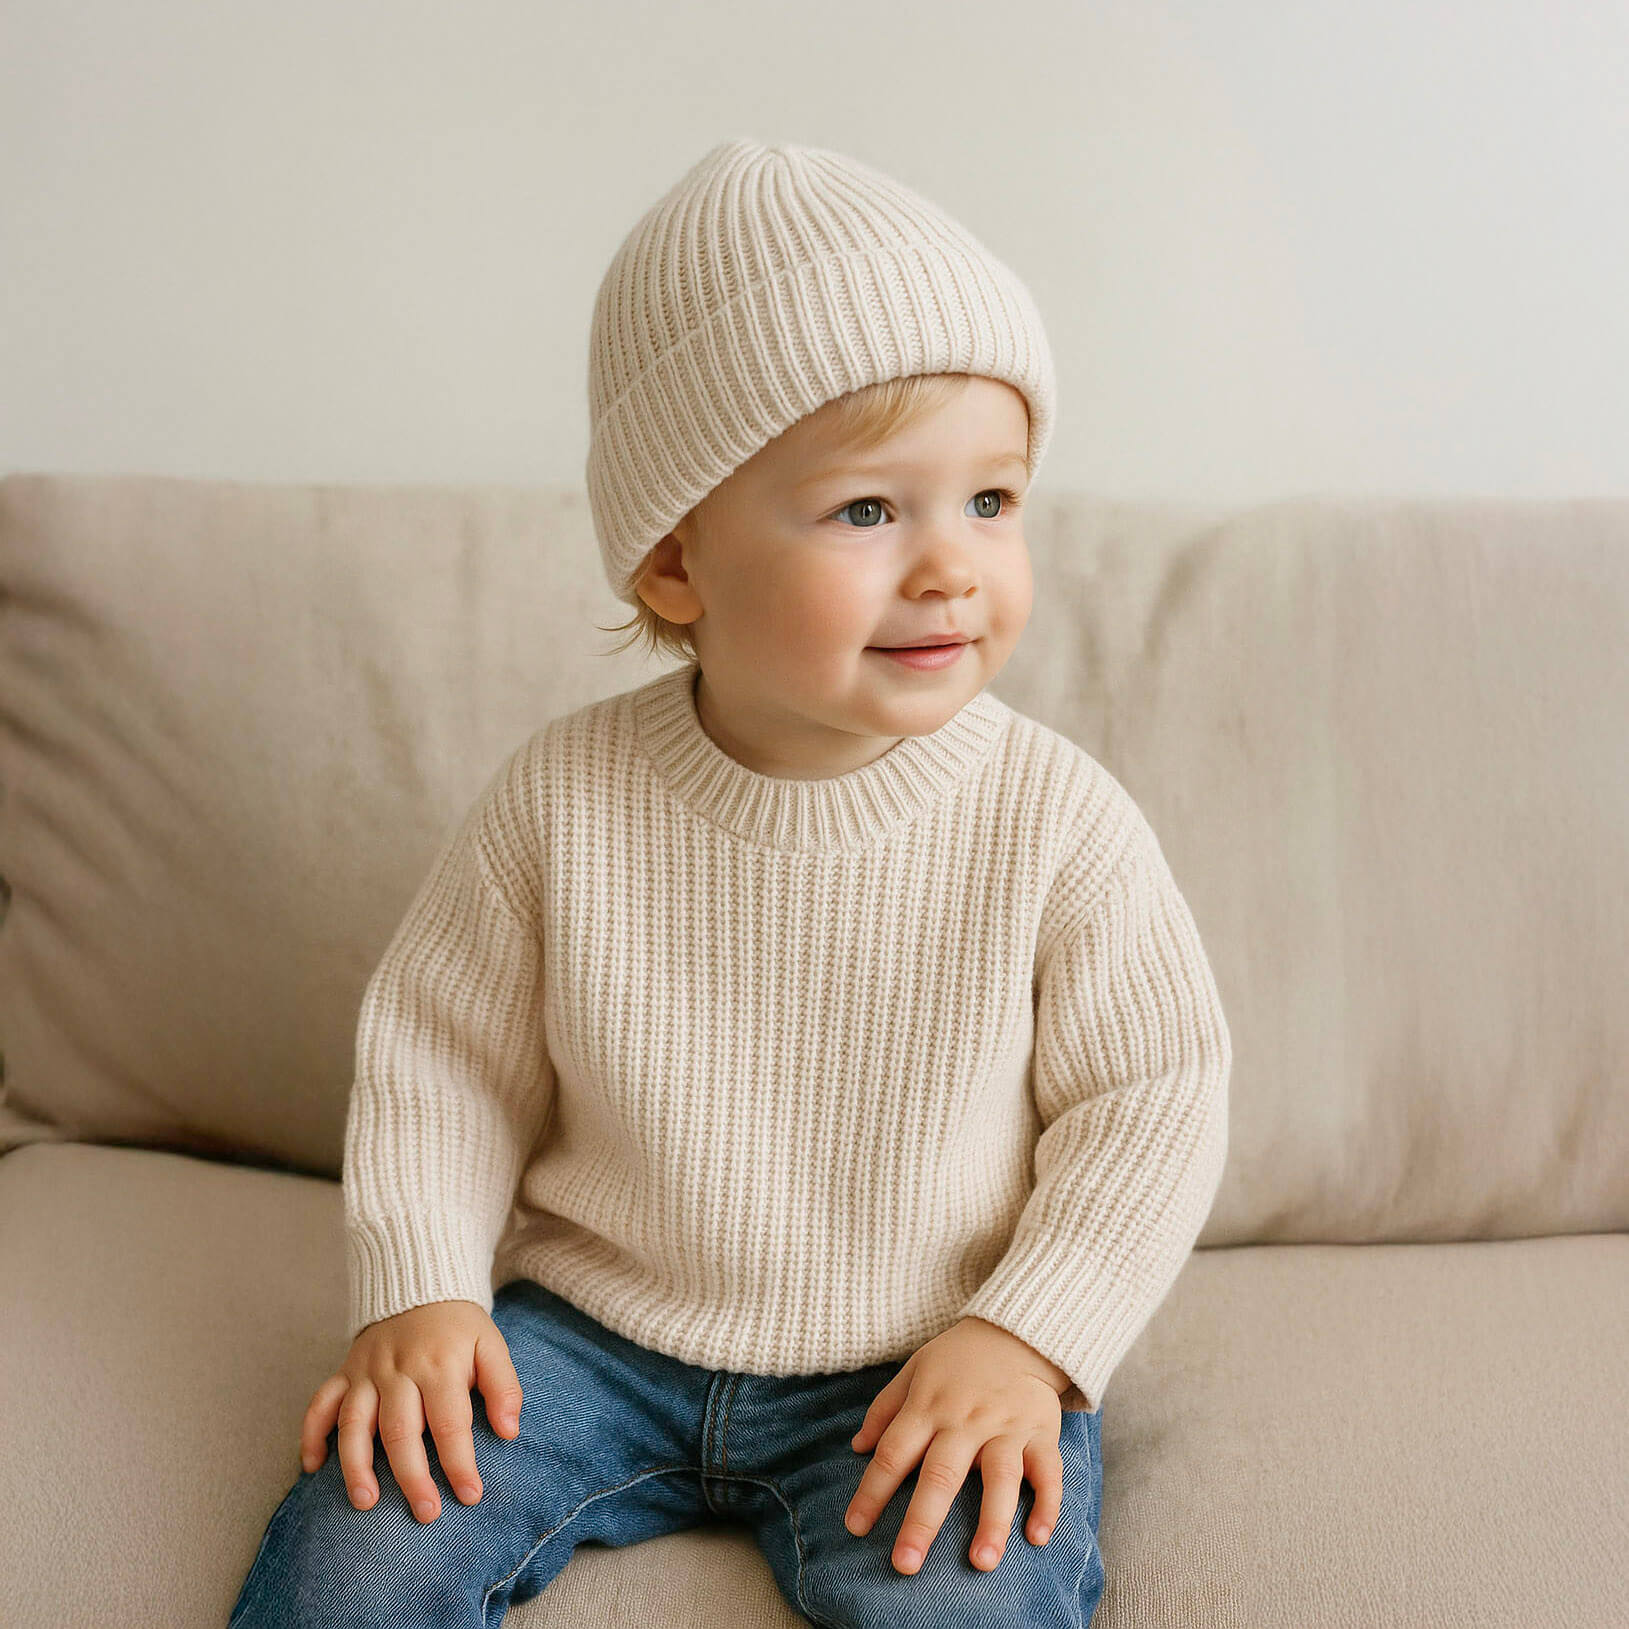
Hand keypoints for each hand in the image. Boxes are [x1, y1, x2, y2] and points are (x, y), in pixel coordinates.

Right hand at [299, 1299, 523, 1522]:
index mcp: (439, 1366)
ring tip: (366, 1503)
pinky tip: (311, 1467)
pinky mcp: (344, 1372)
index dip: (459, 1462)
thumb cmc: (459, 1327)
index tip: (470, 1496)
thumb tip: (510, 1431)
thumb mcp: (491, 1344)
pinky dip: (310, 1434)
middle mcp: (398, 1371)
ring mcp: (366, 1373)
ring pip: (354, 1423)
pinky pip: (320, 1403)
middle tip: (425, 1513)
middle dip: (412, 1476)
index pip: (450, 1422)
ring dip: (356, 1465)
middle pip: (400, 1430)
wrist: (419, 1282)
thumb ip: (504, 1386)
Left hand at [844, 1316, 1069, 1574]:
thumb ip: (885, 1409)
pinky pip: (1048, 1472)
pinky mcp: (1041, 1432)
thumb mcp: (914, 1370)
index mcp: (928, 1407)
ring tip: (980, 1562)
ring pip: (999, 1478)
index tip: (855, 1527)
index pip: (893, 1453)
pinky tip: (1038, 1537)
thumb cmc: (958, 1359)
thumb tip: (857, 1447)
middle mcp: (965, 1421)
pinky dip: (1047, 1504)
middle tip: (906, 1565)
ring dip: (991, 1521)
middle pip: (941, 1474)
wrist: (1016, 1332)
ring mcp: (1006, 1428)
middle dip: (922, 1521)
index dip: (872, 1491)